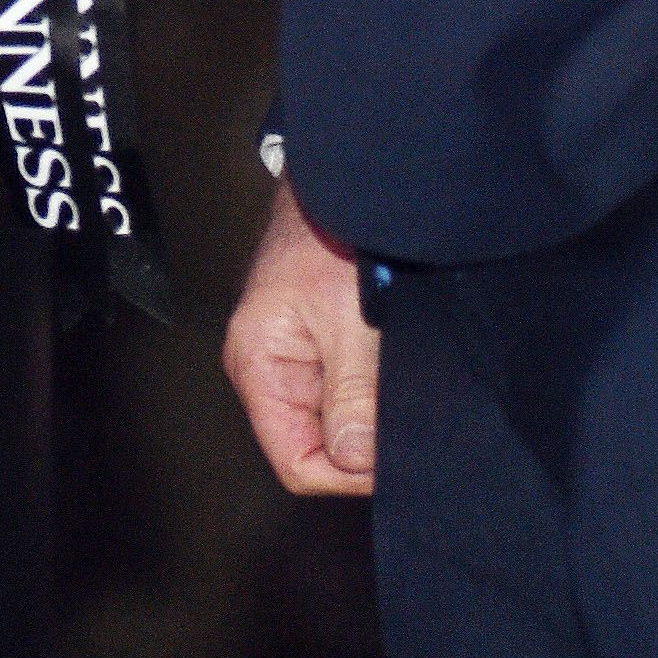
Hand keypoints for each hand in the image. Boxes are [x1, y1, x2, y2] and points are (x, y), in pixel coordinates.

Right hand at [224, 178, 379, 495]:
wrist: (345, 184)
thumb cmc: (330, 233)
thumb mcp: (348, 323)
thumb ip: (351, 397)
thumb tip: (354, 461)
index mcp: (257, 366)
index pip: (297, 463)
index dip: (345, 473)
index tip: (387, 459)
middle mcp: (268, 369)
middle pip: (315, 446)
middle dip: (360, 443)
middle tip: (399, 418)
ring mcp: (293, 358)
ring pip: (335, 421)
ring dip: (369, 414)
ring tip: (393, 381)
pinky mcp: (317, 344)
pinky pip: (345, 392)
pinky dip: (372, 390)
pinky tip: (389, 368)